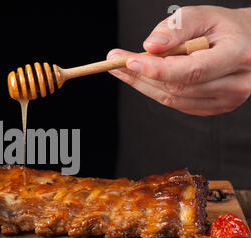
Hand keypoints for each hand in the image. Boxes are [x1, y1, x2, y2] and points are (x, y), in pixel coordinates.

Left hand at [107, 6, 250, 115]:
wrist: (248, 42)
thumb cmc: (223, 26)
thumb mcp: (203, 15)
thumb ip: (176, 28)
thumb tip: (150, 47)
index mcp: (237, 56)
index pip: (191, 70)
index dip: (157, 69)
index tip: (129, 60)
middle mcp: (236, 84)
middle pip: (178, 87)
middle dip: (141, 75)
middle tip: (114, 61)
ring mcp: (227, 101)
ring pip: (173, 98)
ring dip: (143, 84)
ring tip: (122, 67)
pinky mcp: (215, 108)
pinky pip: (177, 103)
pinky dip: (155, 90)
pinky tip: (141, 77)